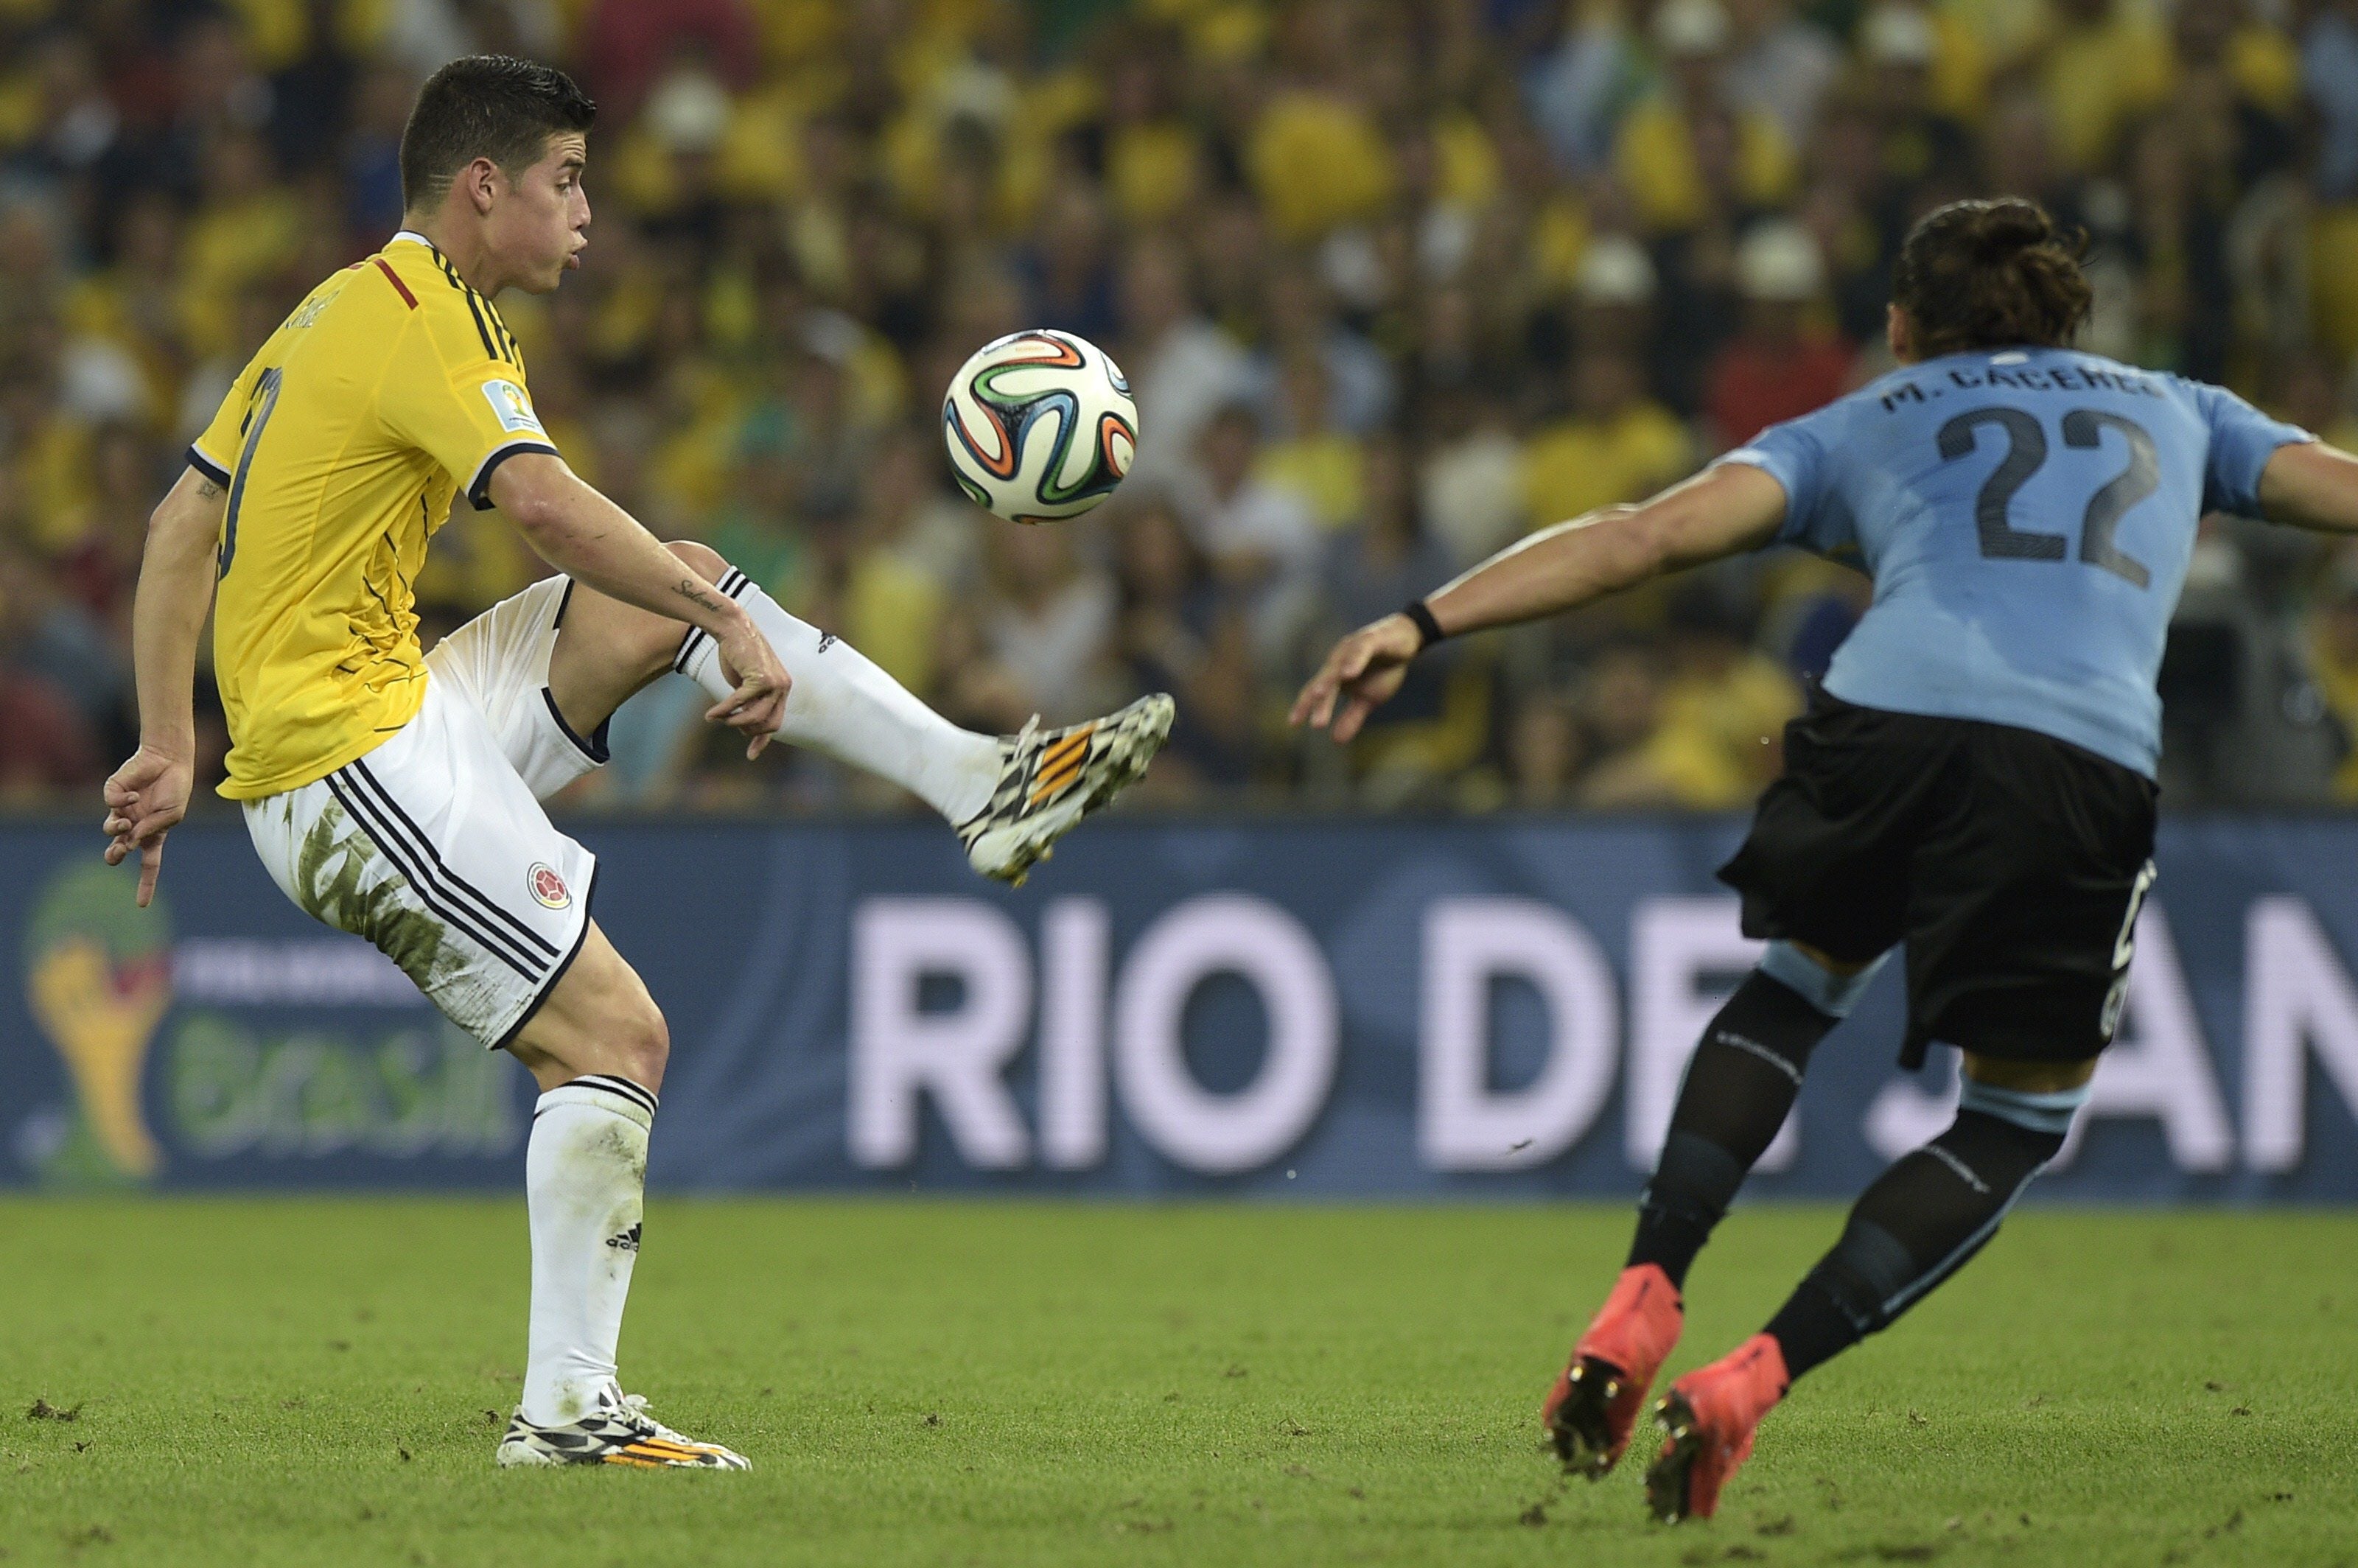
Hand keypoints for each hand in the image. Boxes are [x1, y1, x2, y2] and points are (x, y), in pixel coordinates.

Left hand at [101, 744, 193, 906]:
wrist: (169, 759)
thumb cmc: (176, 787)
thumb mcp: (173, 814)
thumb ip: (154, 828)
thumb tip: (130, 838)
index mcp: (154, 833)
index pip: (149, 865)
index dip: (146, 884)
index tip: (142, 905)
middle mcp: (135, 824)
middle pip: (119, 849)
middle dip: (115, 855)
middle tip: (118, 852)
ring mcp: (123, 809)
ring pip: (109, 829)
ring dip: (117, 830)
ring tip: (126, 823)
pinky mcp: (114, 792)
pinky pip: (111, 803)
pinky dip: (124, 801)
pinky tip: (136, 794)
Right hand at [706, 613, 791, 758]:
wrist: (733, 628)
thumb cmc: (736, 654)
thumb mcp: (745, 683)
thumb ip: (748, 702)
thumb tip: (742, 723)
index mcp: (782, 689)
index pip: (775, 722)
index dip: (762, 741)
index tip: (750, 756)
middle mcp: (783, 687)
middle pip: (770, 725)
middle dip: (748, 730)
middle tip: (729, 724)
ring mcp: (776, 683)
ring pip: (756, 717)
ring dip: (734, 722)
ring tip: (718, 718)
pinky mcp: (761, 678)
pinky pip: (740, 703)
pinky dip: (724, 711)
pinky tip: (711, 715)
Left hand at [1289, 612, 1422, 743]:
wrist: (1406, 640)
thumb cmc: (1382, 669)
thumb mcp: (1368, 698)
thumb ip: (1352, 717)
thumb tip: (1336, 741)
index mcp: (1335, 676)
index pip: (1316, 692)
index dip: (1304, 706)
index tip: (1293, 724)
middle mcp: (1338, 661)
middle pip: (1323, 682)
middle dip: (1318, 703)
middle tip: (1316, 724)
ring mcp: (1352, 649)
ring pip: (1337, 666)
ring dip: (1328, 681)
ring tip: (1319, 695)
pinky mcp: (1371, 639)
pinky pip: (1360, 650)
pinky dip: (1354, 661)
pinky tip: (1349, 673)